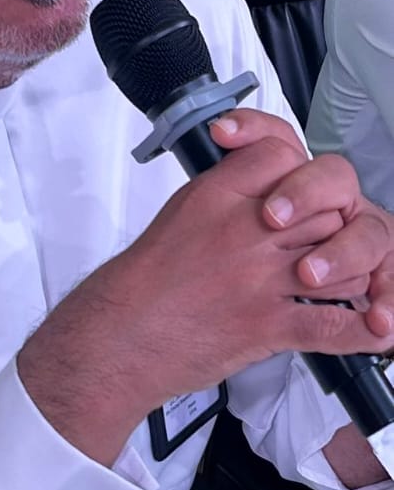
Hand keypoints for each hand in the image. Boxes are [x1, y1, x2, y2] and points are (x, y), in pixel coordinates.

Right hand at [19, 112, 393, 466]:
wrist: (121, 336)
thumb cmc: (145, 282)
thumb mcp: (183, 210)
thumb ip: (229, 190)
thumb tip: (265, 180)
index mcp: (219, 194)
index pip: (284, 154)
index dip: (300, 173)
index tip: (299, 192)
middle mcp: (246, 230)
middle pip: (327, 205)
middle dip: (334, 223)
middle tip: (323, 240)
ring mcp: (262, 278)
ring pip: (345, 260)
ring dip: (351, 273)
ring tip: (336, 283)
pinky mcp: (270, 324)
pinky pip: (336, 325)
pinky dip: (365, 329)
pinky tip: (377, 326)